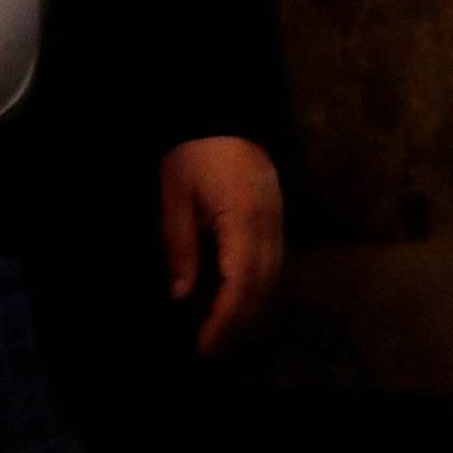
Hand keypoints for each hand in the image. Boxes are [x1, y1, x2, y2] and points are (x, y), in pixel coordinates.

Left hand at [158, 136, 282, 354]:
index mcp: (243, 220)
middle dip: (237, 320)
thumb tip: (182, 293)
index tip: (204, 344)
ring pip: (273, 275)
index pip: (239, 285)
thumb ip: (179, 246)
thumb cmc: (194, 150)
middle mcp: (268, 223)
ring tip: (222, 325)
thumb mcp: (175, 196)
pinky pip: (274, 258)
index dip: (223, 319)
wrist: (222, 108)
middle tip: (210, 343)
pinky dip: (258, 283)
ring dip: (250, 305)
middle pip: (261, 286)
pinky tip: (238, 292)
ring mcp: (277, 216)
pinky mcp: (276, 210)